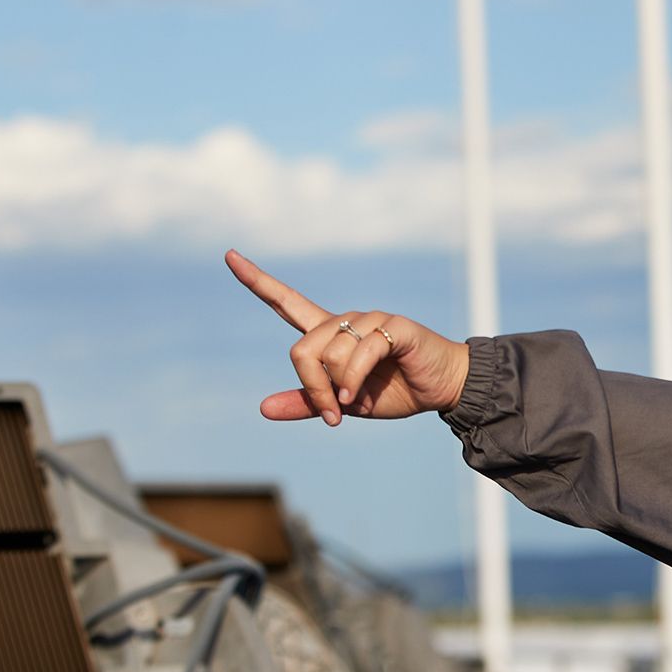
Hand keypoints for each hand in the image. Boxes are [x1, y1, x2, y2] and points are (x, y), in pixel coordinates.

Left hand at [226, 249, 471, 425]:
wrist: (442, 389)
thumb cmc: (394, 390)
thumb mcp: (343, 402)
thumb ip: (308, 402)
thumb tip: (263, 409)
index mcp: (331, 333)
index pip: (287, 302)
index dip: (257, 281)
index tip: (229, 256)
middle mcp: (347, 321)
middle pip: (303, 347)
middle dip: (310, 385)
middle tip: (330, 414)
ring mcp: (371, 320)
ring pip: (329, 353)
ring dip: (336, 388)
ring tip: (352, 403)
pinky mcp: (394, 327)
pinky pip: (359, 352)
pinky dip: (353, 380)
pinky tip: (358, 398)